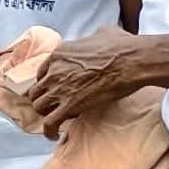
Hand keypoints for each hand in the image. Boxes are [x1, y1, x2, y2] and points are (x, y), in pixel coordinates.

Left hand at [27, 28, 141, 138]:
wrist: (131, 61)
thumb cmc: (122, 46)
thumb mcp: (102, 33)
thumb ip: (91, 39)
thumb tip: (98, 39)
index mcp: (59, 54)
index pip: (42, 72)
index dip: (47, 82)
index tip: (54, 88)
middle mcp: (54, 71)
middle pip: (37, 90)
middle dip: (43, 98)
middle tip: (53, 105)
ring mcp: (59, 89)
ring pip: (39, 106)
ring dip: (46, 114)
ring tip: (54, 119)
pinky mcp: (69, 105)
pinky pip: (49, 123)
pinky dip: (49, 131)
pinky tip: (53, 135)